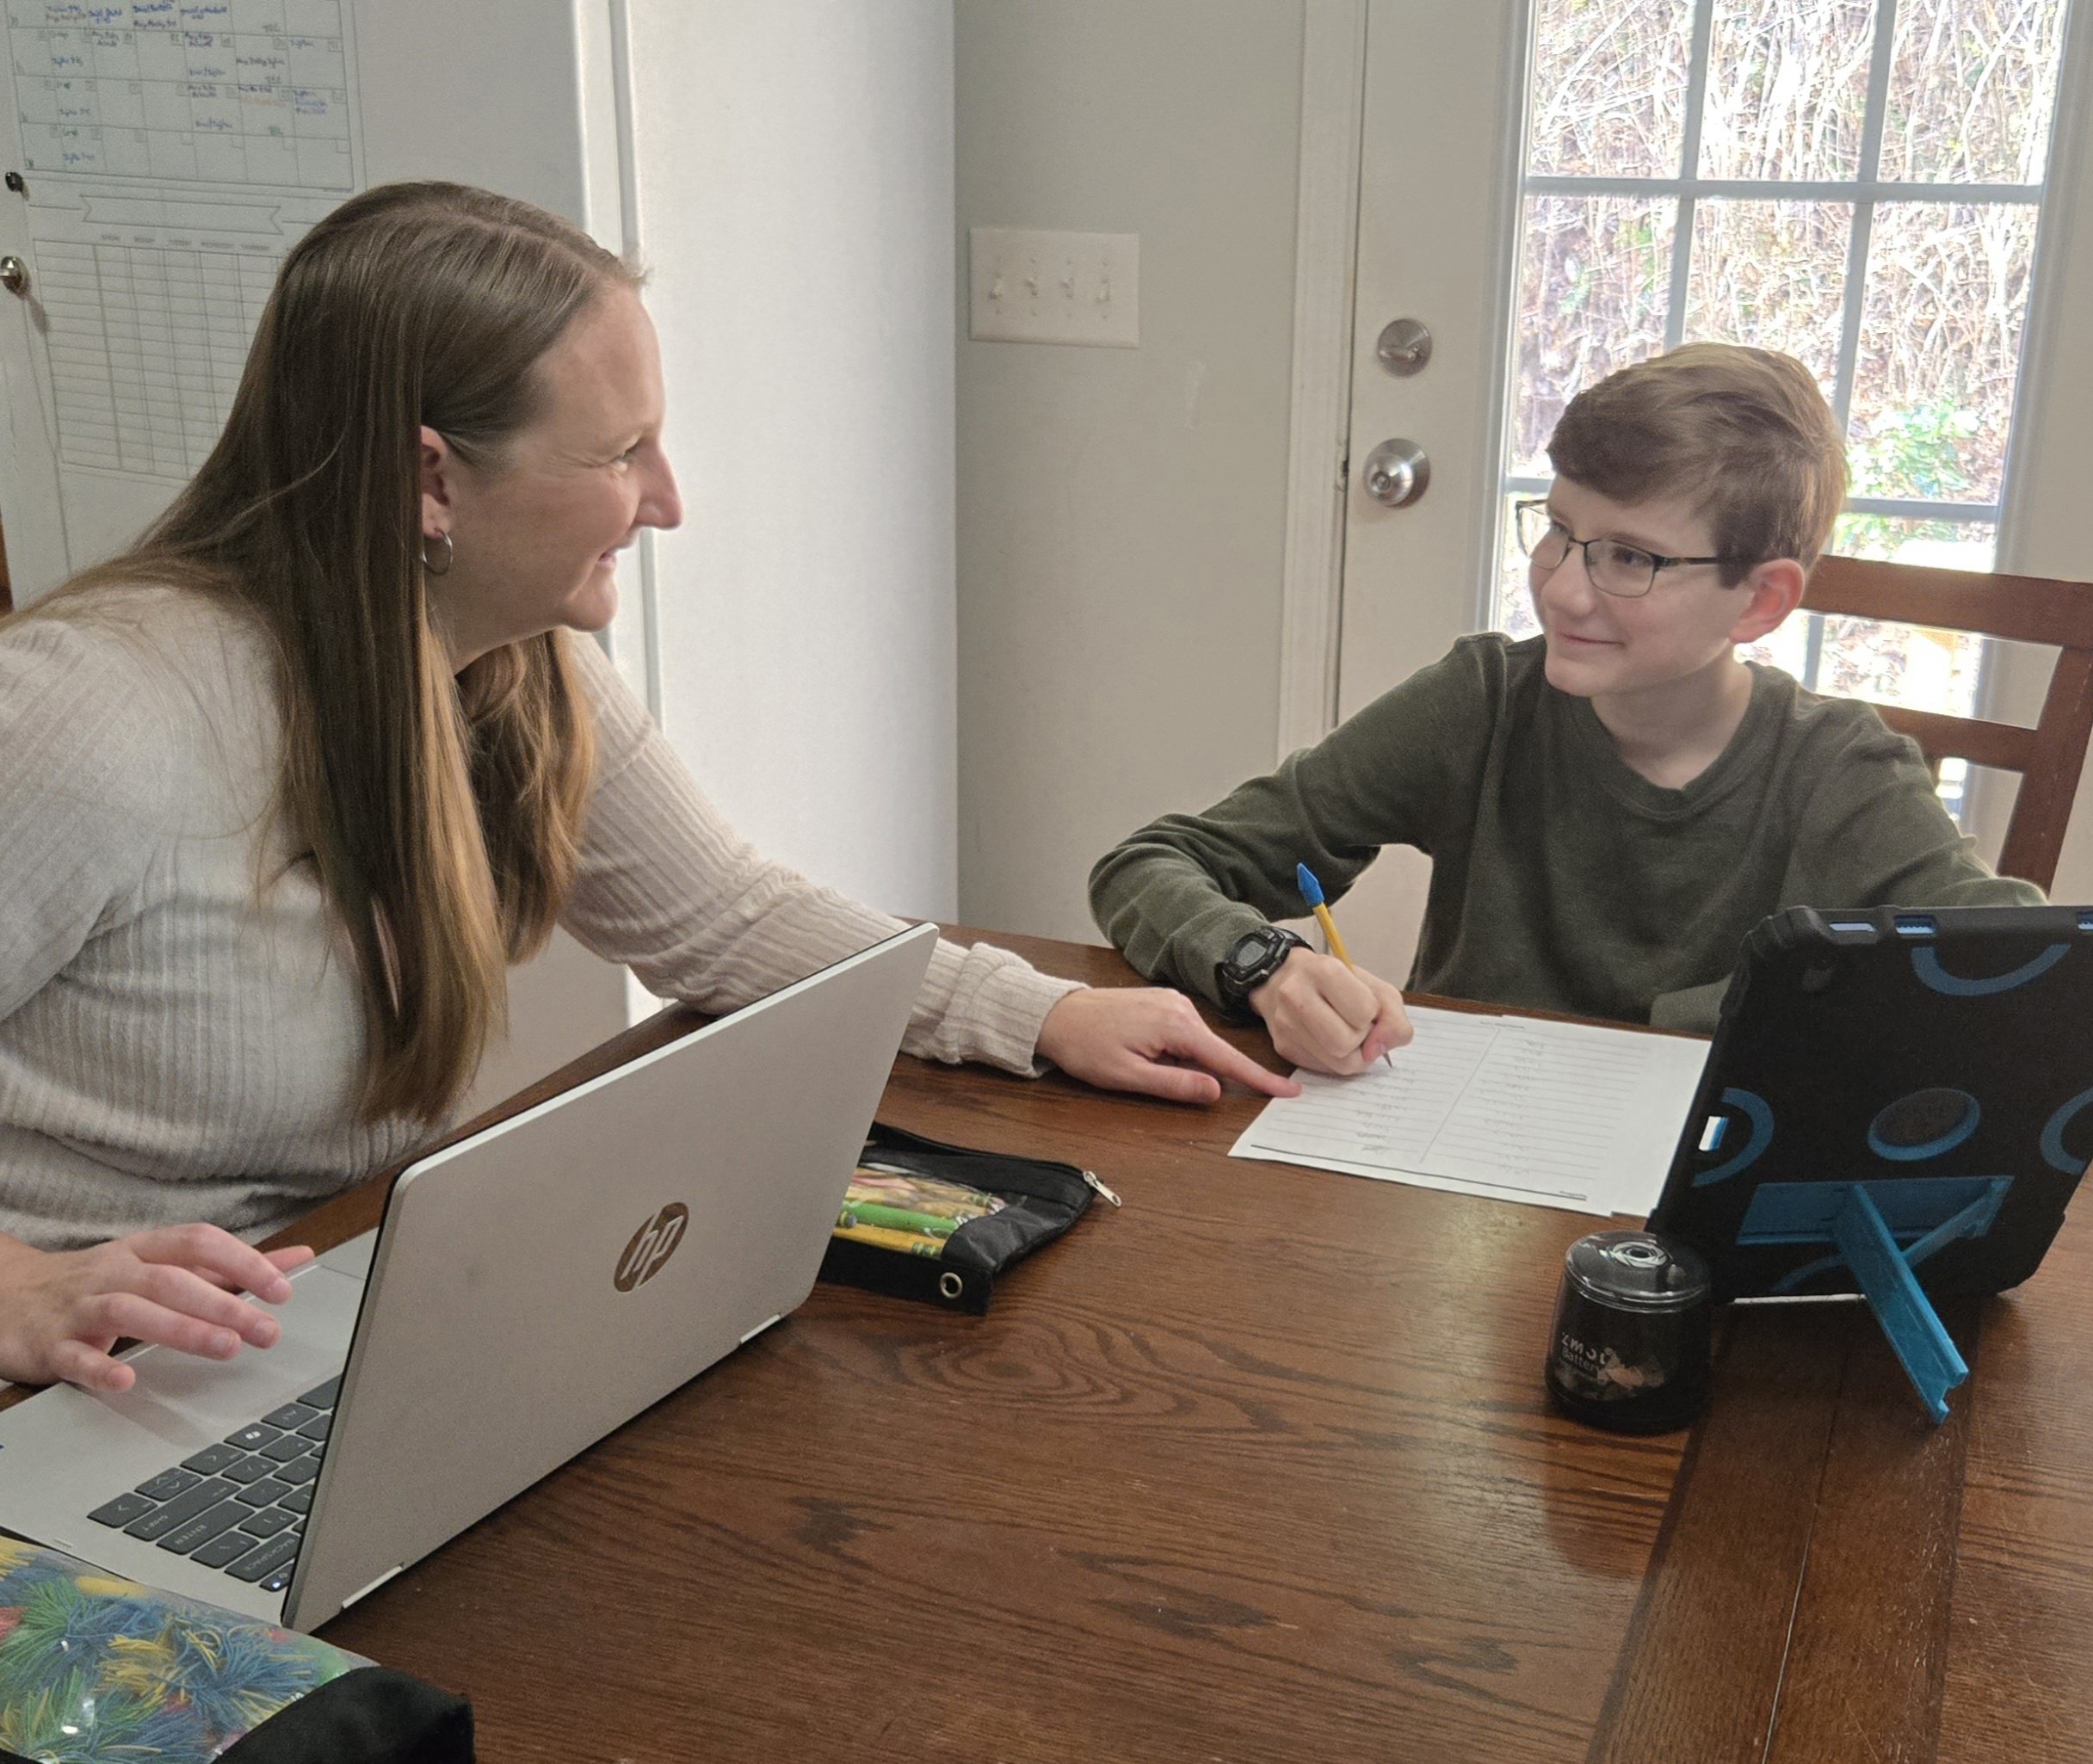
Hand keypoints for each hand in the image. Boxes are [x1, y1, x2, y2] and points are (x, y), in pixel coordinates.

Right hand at [0, 1225, 315, 1394]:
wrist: (5, 1296)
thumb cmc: (97, 1283)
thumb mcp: (161, 1265)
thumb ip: (227, 1267)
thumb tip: (297, 1258)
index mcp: (143, 1250)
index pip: (199, 1243)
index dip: (243, 1261)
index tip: (282, 1287)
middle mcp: (114, 1272)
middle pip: (172, 1280)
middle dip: (225, 1305)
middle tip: (267, 1330)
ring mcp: (79, 1307)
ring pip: (130, 1310)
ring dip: (181, 1329)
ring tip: (225, 1348)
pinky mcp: (50, 1344)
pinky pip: (74, 1356)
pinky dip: (100, 1367)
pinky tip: (127, 1379)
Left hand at [1036, 986, 1300, 1105]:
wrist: (1057, 1015)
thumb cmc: (1087, 1047)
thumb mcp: (1130, 1076)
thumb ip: (1176, 1084)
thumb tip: (1216, 1091)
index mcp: (1177, 1026)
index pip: (1228, 1060)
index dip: (1259, 1078)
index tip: (1288, 1090)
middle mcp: (1181, 1008)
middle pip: (1213, 1052)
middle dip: (1202, 1075)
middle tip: (1155, 1078)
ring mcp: (1173, 1001)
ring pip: (1197, 1044)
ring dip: (1183, 1063)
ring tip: (1138, 1063)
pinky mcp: (1163, 1002)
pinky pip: (1183, 1033)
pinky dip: (1176, 1050)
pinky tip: (1145, 1053)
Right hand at [1249, 949, 1411, 1075]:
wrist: (1287, 980)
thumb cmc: (1338, 984)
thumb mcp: (1376, 989)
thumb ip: (1394, 1019)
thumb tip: (1378, 1050)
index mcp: (1324, 972)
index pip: (1363, 1013)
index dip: (1371, 1015)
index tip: (1361, 1005)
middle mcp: (1296, 995)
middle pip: (1345, 1044)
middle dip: (1360, 1039)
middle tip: (1354, 1025)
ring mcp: (1285, 1023)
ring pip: (1337, 1063)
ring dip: (1351, 1054)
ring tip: (1344, 1034)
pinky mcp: (1281, 1046)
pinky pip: (1323, 1070)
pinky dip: (1335, 1061)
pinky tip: (1328, 1042)